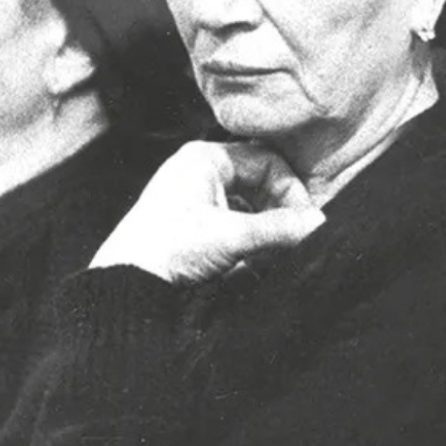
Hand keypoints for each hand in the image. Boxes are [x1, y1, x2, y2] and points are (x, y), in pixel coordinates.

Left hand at [91, 142, 326, 283]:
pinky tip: (254, 266)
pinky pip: (234, 229)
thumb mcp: (232, 236)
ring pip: (250, 209)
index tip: (304, 220)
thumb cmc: (167, 249)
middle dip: (280, 214)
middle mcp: (200, 174)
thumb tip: (319, 224)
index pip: (267, 161)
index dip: (290, 190)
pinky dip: (250, 245)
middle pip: (260, 185)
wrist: (126, 286)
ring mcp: (195, 202)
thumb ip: (281, 229)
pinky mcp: (193, 229)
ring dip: (267, 232)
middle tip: (295, 239)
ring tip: (274, 256)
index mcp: (204, 159)